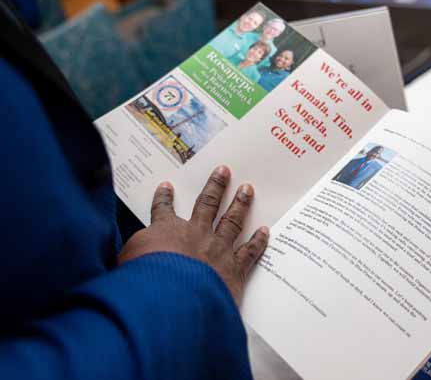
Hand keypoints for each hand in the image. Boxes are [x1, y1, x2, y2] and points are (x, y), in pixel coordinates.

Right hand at [118, 165, 268, 304]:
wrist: (171, 299)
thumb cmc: (144, 283)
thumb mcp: (124, 262)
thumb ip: (131, 254)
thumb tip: (130, 253)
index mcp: (166, 231)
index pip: (162, 210)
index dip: (163, 198)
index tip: (167, 187)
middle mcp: (196, 234)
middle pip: (208, 204)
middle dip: (216, 186)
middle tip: (224, 170)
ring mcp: (218, 249)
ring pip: (232, 220)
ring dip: (240, 203)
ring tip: (247, 189)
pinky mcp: (234, 268)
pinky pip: (250, 251)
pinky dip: (259, 241)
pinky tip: (265, 231)